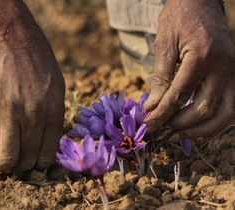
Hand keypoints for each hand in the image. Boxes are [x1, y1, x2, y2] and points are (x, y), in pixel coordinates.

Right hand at [0, 0, 64, 170]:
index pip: (48, 153)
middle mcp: (34, 117)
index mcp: (54, 113)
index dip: (39, 163)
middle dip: (23, 166)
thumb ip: (54, 115)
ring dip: (4, 167)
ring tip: (2, 162)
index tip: (33, 161)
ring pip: (8, 159)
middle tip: (17, 162)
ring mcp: (10, 114)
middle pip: (28, 159)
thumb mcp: (57, 88)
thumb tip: (47, 140)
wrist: (11, 40)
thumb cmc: (38, 63)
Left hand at [143, 0, 233, 137]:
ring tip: (181, 133)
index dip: (162, 113)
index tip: (148, 124)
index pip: (180, 94)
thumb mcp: (164, 45)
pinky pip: (232, 105)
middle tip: (162, 127)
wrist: (200, 1)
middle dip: (181, 122)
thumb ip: (160, 78)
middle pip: (205, 108)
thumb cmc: (179, 18)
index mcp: (202, 55)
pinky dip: (218, 120)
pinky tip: (200, 126)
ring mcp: (233, 70)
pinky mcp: (234, 73)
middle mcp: (224, 65)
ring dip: (204, 128)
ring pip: (227, 112)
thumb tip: (153, 108)